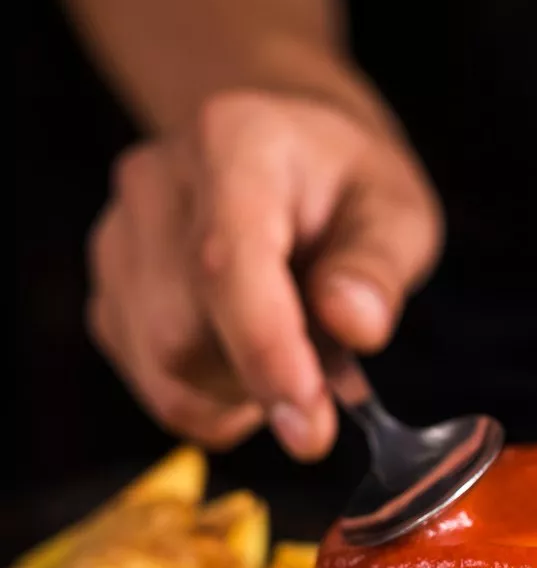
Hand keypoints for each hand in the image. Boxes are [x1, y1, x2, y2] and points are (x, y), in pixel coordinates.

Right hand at [87, 90, 442, 460]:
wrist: (287, 152)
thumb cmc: (348, 185)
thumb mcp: (396, 211)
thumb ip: (379, 267)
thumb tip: (356, 325)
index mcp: (234, 144)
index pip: (225, 262)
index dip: (264, 350)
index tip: (310, 423)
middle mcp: (155, 185)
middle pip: (182, 331)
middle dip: (264, 383)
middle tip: (332, 374)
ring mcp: (118, 238)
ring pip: (162, 367)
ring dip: (243, 395)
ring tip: (297, 353)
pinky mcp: (110, 291)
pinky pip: (155, 383)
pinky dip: (216, 401)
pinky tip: (255, 363)